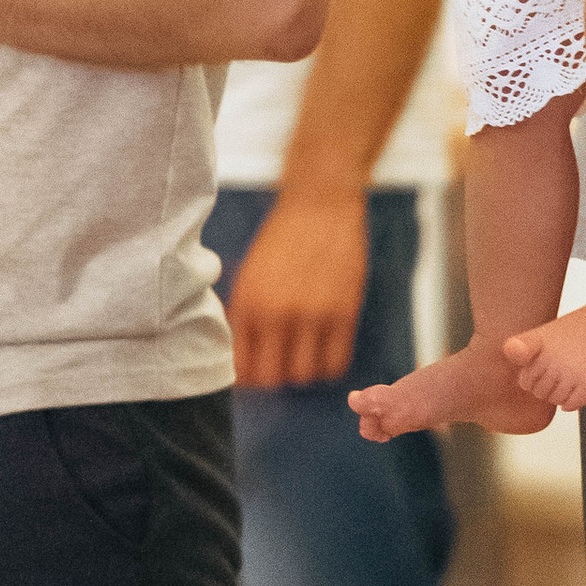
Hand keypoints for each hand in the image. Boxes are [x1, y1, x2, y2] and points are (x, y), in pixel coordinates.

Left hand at [225, 187, 371, 387]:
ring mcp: (313, 316)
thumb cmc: (282, 239)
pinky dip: (328, 365)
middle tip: (278, 365)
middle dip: (273, 378)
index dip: (246, 377)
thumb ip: (244, 316)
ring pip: (304, 376)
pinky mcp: (344, 314)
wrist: (320, 206)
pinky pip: (335, 363)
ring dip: (302, 372)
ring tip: (302, 355)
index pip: (241, 367)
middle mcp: (277, 314)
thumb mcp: (248, 276)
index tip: (254, 372)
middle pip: (272, 379)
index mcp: (248, 304)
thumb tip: (242, 356)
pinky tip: (323, 349)